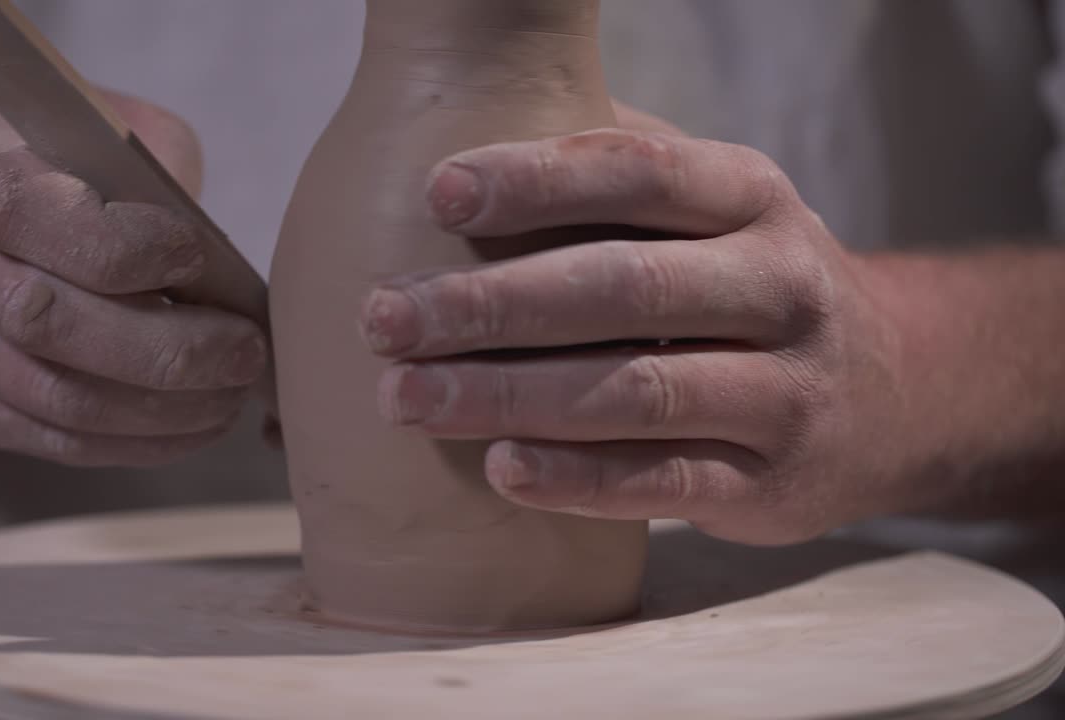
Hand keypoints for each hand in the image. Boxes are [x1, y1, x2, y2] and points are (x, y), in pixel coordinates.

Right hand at [0, 89, 265, 465]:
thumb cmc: (78, 162)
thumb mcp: (125, 129)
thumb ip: (162, 184)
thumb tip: (221, 282)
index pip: (24, 212)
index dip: (120, 247)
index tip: (198, 257)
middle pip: (39, 321)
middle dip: (163, 349)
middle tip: (244, 352)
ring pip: (48, 395)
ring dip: (159, 408)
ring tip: (230, 395)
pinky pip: (46, 438)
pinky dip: (134, 442)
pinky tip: (192, 426)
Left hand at [359, 121, 906, 544]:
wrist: (895, 394)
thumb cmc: (750, 287)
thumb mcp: (718, 210)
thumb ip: (618, 178)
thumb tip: (467, 136)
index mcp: (753, 199)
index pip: (640, 173)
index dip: (537, 180)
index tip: (437, 194)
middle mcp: (780, 287)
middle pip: (623, 287)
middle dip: (491, 303)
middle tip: (384, 319)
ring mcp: (786, 392)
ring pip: (637, 391)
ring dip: (510, 396)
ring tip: (407, 398)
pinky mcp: (772, 484)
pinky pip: (665, 482)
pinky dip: (578, 478)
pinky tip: (498, 470)